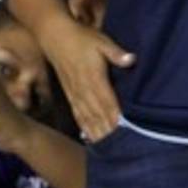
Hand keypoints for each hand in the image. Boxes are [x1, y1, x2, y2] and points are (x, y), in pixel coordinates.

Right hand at [38, 17, 134, 141]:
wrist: (56, 37)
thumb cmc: (82, 38)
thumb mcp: (102, 41)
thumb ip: (116, 53)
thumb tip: (131, 59)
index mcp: (95, 78)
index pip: (109, 103)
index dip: (118, 119)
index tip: (128, 132)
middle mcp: (84, 90)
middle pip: (99, 116)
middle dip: (110, 132)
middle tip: (121, 148)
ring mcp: (75, 94)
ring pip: (88, 118)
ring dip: (98, 134)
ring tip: (108, 150)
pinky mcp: (69, 94)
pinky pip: (78, 115)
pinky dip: (85, 128)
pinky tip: (91, 137)